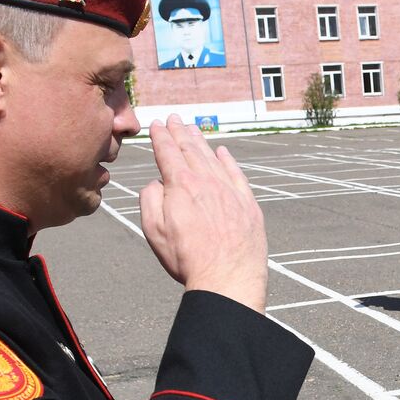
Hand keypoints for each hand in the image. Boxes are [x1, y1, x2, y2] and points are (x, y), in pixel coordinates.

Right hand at [140, 115, 266, 311]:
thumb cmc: (187, 259)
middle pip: (191, 150)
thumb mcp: (155, 230)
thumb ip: (151, 199)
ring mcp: (231, 192)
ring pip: (213, 158)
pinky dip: (229, 161)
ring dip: (201, 141)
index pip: (168, 153)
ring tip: (193, 128)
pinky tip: (222, 152)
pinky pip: (237, 175)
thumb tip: (157, 182)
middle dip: (180, 132)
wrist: (227, 279)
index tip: (157, 125)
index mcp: (181, 186)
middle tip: (174, 119)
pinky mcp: (248, 205)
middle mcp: (207, 182)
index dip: (160, 137)